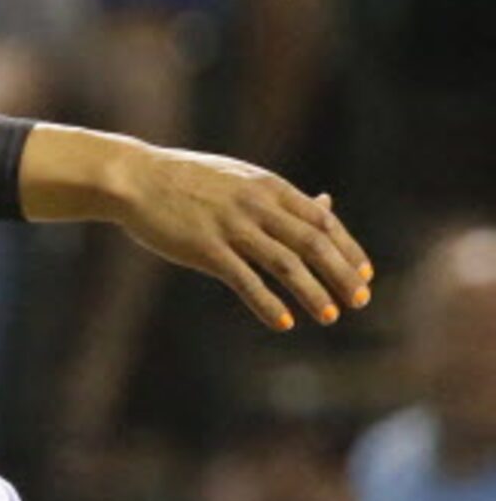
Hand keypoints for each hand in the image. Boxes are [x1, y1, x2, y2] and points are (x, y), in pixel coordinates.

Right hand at [48, 132, 373, 332]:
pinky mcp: (204, 248)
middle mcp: (254, 205)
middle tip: (360, 301)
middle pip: (312, 243)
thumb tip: (327, 206)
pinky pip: (244, 279)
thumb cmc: (188, 180)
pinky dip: (267, 303)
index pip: (322, 221)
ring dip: (312, 292)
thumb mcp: (241, 178)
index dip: (349, 249)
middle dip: (341, 274)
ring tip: (329, 316)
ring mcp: (229, 226)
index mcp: (267, 187)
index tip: (366, 275)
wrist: (133, 178)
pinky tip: (282, 322)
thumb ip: (282, 196)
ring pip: (284, 263)